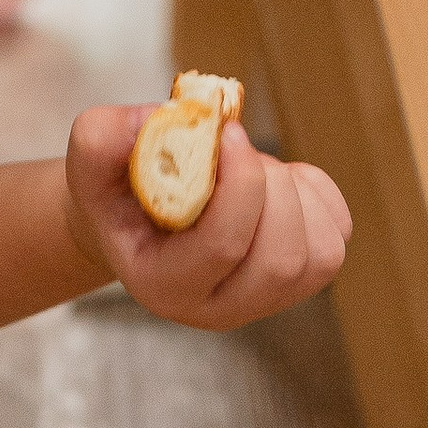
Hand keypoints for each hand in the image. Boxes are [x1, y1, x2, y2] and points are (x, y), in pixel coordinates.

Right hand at [62, 107, 349, 332]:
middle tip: (237, 148)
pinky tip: (277, 182)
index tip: (226, 133)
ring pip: (319, 255)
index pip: (222, 248)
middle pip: (280, 260)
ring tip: (253, 167)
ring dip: (294, 192)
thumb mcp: (91, 157)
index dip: (238, 185)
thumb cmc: (115, 188)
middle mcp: (218, 308)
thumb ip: (103, 136)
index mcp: (163, 286)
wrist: (137, 214)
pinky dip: (317, 194)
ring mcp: (264, 299)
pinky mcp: (300, 278)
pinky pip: (335, 235)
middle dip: (269, 188)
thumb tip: (164, 118)